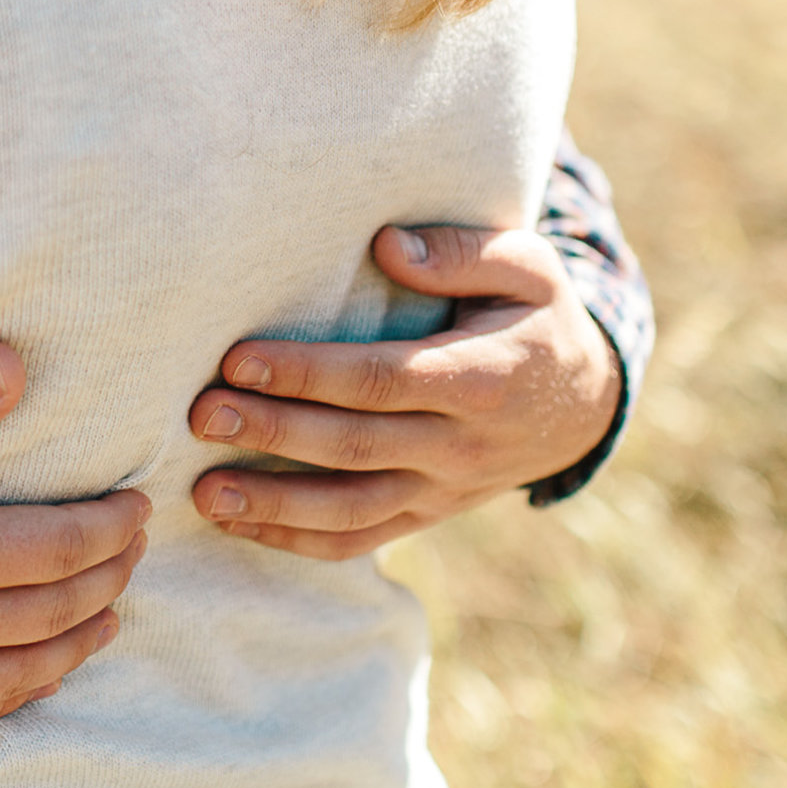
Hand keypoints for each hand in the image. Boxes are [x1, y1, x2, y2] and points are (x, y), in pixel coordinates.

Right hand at [0, 341, 150, 737]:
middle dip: (109, 576)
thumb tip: (13, 366)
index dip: (110, 527)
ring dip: (80, 639)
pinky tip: (35, 683)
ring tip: (111, 616)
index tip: (141, 505)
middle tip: (138, 549)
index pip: (60, 547)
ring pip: (27, 669)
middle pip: (56, 609)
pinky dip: (24, 695)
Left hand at [187, 225, 621, 559]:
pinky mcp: (428, 514)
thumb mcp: (528, 265)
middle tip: (202, 414)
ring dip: (274, 505)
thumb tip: (387, 246)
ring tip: (204, 491)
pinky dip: (299, 540)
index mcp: (483, 377)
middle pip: (355, 447)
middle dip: (272, 433)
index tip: (239, 358)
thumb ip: (460, 251)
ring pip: (352, 511)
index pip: (383, 380)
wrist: (584, 404)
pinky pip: (362, 539)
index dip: (309, 374)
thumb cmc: (540, 315)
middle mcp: (461, 445)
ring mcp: (444, 490)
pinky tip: (241, 525)